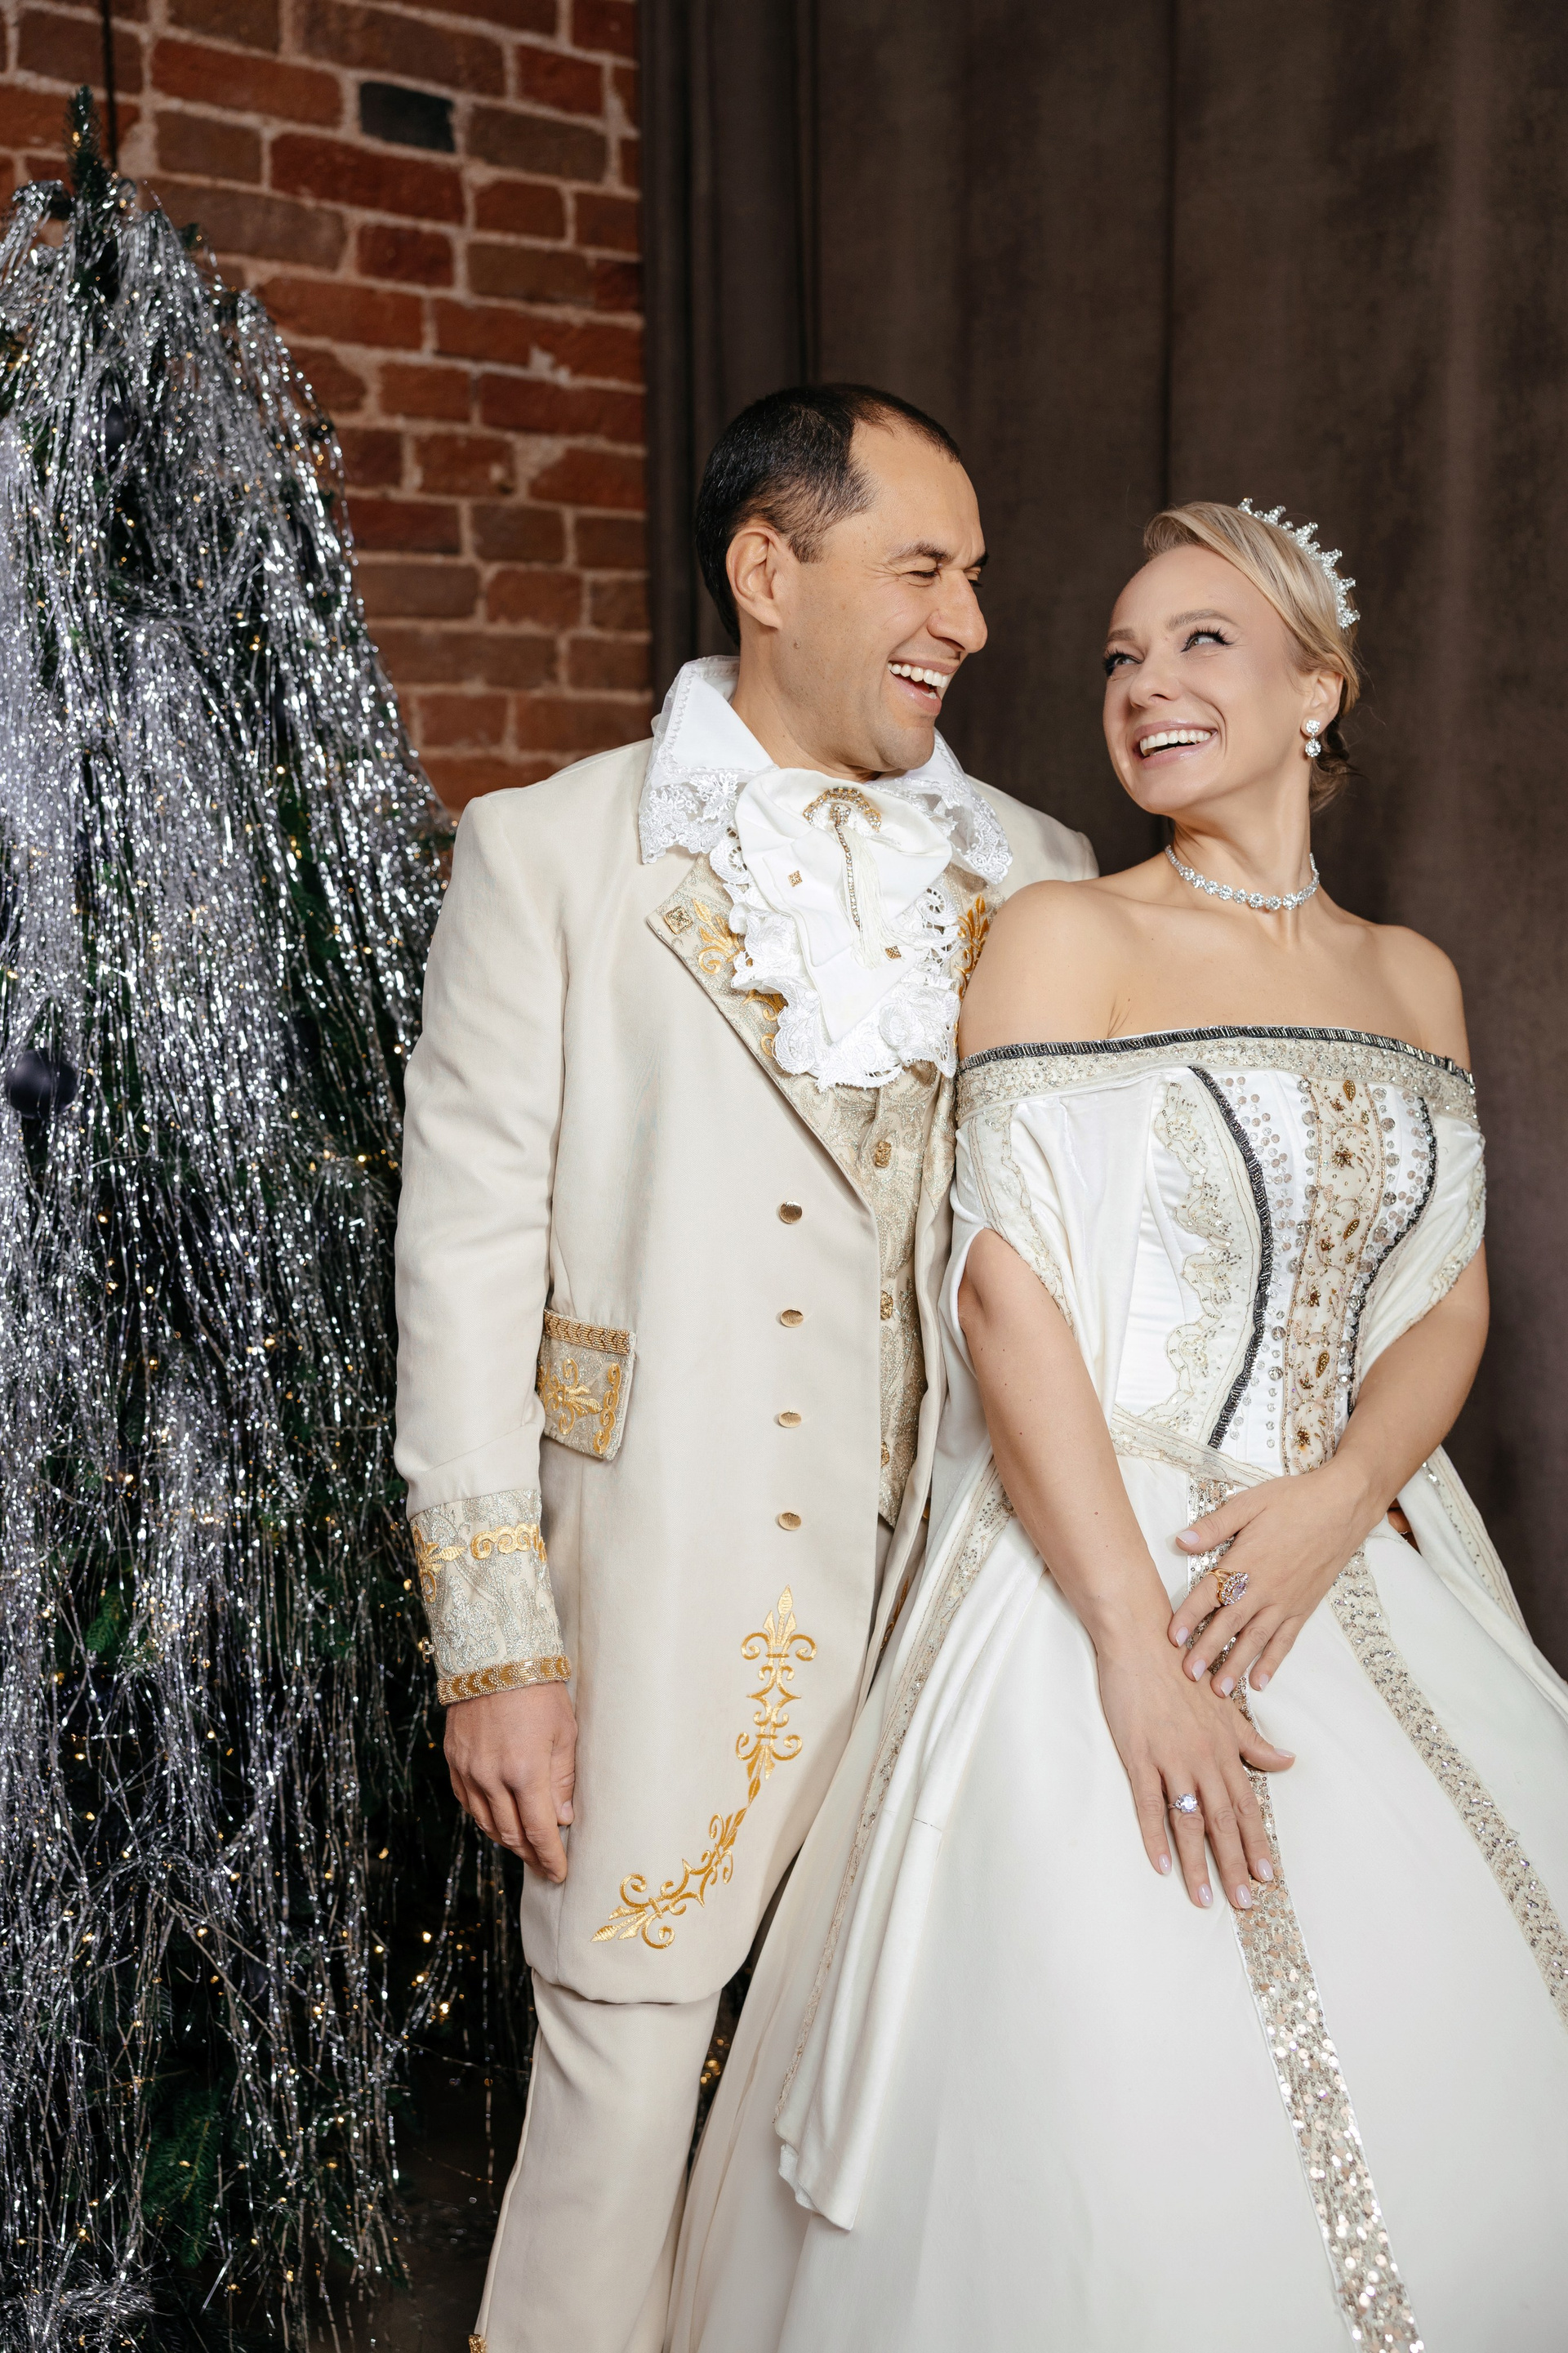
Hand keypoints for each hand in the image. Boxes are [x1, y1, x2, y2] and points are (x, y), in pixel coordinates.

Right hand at [444, 1681, 576, 1881]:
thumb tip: (563, 1820)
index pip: (539, 1831)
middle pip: (511, 1834)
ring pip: (487, 1823)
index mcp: (524, 1772)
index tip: (560, 1874)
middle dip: (531, 1855)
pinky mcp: (453, 1761)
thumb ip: (562, 1780)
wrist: (494, 1656)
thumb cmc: (539, 1690)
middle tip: (546, 1866)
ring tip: (526, 1848)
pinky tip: (499, 1821)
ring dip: (507, 1841)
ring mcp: (468, 1770)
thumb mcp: (564, 1732)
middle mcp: (491, 1777)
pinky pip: (469, 1803)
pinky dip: (485, 1819)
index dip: (550, 1858)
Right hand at [1096, 1641, 1293, 1911]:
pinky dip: (1154, 1836)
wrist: (1142, 1640)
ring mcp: (1170, 1759)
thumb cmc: (1182, 1670)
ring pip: (1189, 1820)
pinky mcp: (1139, 1756)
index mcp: (1224, 1748)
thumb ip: (1254, 1741)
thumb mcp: (1226, 1707)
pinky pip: (1149, 1804)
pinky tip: (1161, 1864)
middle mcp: (1203, 1758)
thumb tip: (1289, 1762)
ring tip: (1203, 1898)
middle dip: (1234, 1864)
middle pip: (1223, 1821)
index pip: (1246, 1805)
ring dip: (1197, 1862)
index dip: (1256, 1842)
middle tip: (1244, 1902)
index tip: (1266, 1875)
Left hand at [1170, 1462, 1379, 1695]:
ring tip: (1218, 1690)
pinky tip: (1259, 1682)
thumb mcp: (1248, 1503)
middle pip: (1229, 1624)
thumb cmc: (1294, 1501)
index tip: (1171, 1638)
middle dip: (1206, 1651)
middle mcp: (1263, 1588)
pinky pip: (1285, 1641)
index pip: (1210, 1594)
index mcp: (1245, 1561)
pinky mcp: (1303, 1608)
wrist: (1343, 1507)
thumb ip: (1214, 1525)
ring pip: (1255, 1640)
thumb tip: (1181, 1540)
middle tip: (1188, 1677)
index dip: (1189, 1617)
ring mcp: (1285, 1601)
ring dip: (1235, 1665)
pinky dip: (1271, 1663)